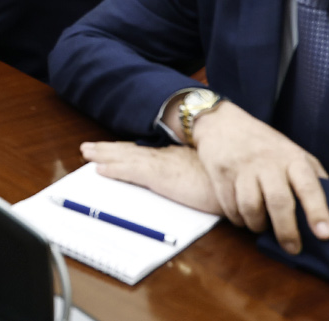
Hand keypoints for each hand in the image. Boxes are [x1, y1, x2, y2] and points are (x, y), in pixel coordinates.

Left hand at [81, 142, 222, 214]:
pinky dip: (114, 170)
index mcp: (177, 157)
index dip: (125, 150)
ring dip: (105, 156)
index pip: (145, 152)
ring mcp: (162, 165)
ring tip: (86, 153)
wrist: (241, 180)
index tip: (110, 149)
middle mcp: (166, 157)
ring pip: (126, 158)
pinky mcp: (161, 177)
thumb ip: (199, 175)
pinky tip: (100, 169)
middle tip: (88, 147)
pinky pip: (131, 172)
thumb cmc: (231, 181)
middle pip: (130, 151)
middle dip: (108, 149)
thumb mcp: (211, 176)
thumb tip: (195, 179)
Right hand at [183, 100, 328, 253]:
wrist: (223, 123)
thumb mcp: (293, 152)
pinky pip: (230, 207)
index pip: (308, 186)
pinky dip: (238, 219)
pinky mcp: (220, 174)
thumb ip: (311, 177)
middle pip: (278, 201)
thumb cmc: (266, 145)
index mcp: (291, 158)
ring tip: (262, 227)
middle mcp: (267, 162)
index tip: (325, 234)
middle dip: (287, 231)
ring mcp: (242, 167)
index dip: (317, 211)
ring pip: (250, 207)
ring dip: (258, 226)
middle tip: (293, 249)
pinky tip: (244, 217)